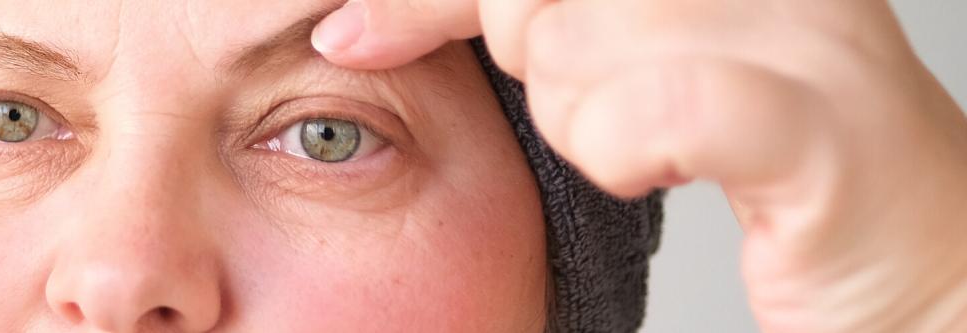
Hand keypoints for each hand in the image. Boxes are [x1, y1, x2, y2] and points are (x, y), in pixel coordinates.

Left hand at [313, 0, 966, 330]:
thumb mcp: (651, 59)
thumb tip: (452, 8)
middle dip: (530, 64)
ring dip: (578, 123)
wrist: (919, 273)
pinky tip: (654, 167)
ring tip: (650, 148)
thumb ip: (570, 15)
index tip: (353, 30)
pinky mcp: (819, 122)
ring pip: (571, 47)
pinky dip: (619, 151)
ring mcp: (804, 29)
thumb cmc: (769, 164)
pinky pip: (645, 109)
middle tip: (605, 112)